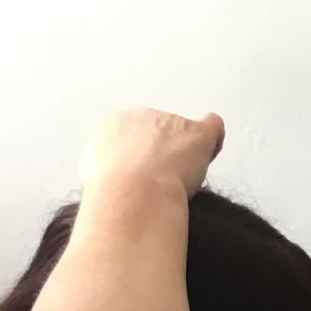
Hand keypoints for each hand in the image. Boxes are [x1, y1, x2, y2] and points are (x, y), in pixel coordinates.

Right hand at [79, 107, 224, 198]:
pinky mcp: (196, 132)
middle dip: (162, 153)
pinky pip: (212, 125)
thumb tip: (118, 174)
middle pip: (158, 131)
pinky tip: (210, 155)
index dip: (141, 154)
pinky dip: (215, 140)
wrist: (133, 194)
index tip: (144, 174)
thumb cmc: (112, 193)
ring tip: (182, 180)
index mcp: (112, 125)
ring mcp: (169, 121)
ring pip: (184, 133)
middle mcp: (139, 115)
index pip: (131, 133)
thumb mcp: (95, 175)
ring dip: (185, 153)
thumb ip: (108, 166)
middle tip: (163, 181)